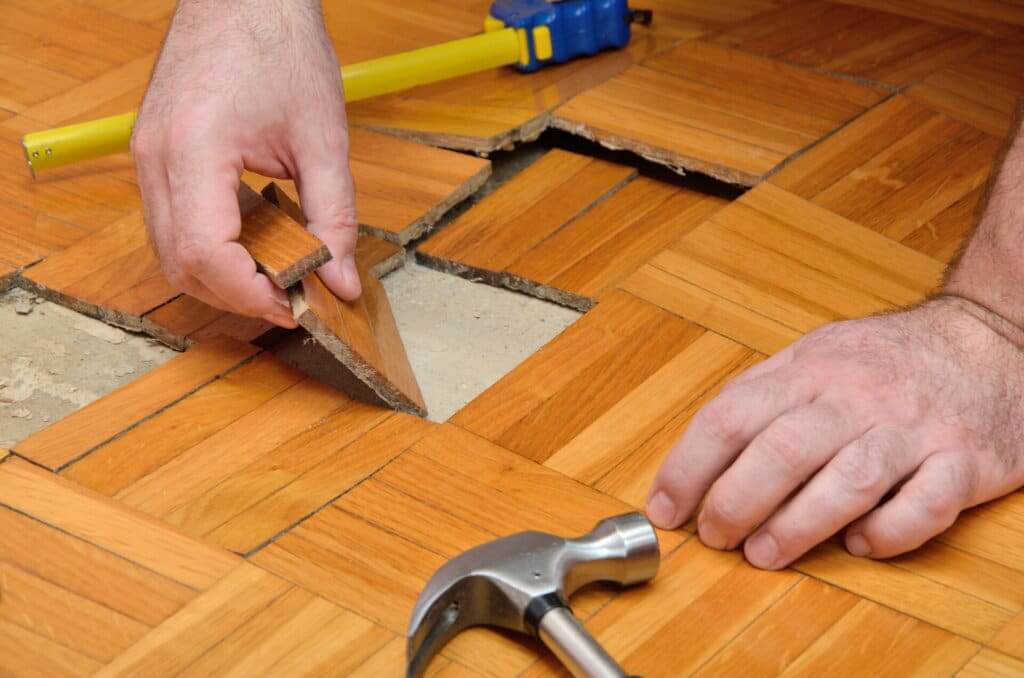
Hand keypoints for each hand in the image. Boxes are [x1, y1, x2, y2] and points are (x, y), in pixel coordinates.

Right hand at [132, 0, 359, 327]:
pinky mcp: (154, 154)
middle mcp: (156, 158)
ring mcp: (147, 155)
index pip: (206, 254)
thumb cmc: (280, 46)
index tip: (295, 305)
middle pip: (181, 263)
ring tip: (278, 272)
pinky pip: (173, 223)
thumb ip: (334, 219)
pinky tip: (256, 241)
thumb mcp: (323, 140)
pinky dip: (213, 247)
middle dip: (237, 294)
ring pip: (171, 250)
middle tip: (291, 296)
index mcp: (194, 149)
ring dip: (223, 275)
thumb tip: (340, 282)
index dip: (251, 293)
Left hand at [645, 297, 1023, 568]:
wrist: (991, 338)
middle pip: (781, 451)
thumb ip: (762, 393)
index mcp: (809, 371)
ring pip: (847, 481)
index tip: (665, 506)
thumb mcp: (816, 353)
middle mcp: (856, 398)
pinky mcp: (963, 461)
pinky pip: (926, 506)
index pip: (731, 417)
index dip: (688, 466)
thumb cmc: (889, 358)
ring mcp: (912, 430)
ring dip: (796, 525)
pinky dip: (889, 532)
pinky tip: (861, 545)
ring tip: (763, 554)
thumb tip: (700, 447)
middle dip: (734, 502)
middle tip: (714, 536)